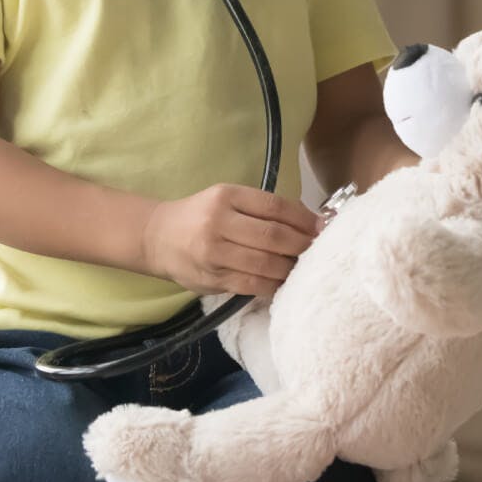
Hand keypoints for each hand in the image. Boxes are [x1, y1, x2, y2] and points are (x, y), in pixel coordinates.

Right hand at [141, 184, 323, 296]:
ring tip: (305, 267)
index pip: (274, 206)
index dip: (303, 218)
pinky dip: (274, 285)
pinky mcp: (213, 279)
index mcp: (226, 196)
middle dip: (303, 245)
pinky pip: (252, 285)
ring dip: (291, 268)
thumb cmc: (200, 215)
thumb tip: (309, 221)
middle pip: (273, 236)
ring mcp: (215, 252)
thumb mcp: (226, 199)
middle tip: (320, 250)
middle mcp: (219, 222)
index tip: (323, 227)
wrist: (158, 237)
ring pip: (265, 263)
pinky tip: (284, 282)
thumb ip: (261, 209)